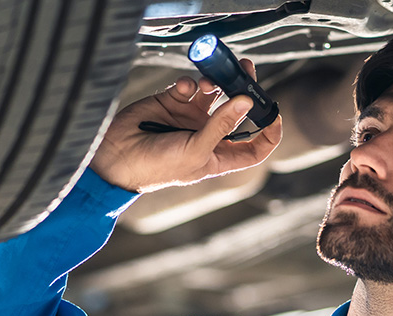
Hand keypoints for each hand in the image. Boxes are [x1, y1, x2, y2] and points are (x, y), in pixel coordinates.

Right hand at [90, 59, 282, 192]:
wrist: (118, 157)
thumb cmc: (157, 168)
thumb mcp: (196, 151)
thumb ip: (220, 126)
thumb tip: (246, 101)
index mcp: (218, 157)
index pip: (254, 147)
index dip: (269, 132)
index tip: (274, 112)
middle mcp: (208, 137)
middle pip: (237, 112)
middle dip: (244, 93)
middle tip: (246, 72)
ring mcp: (191, 119)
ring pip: (215, 93)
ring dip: (216, 83)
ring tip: (208, 81)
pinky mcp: (173, 103)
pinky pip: (190, 86)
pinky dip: (191, 83)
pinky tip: (185, 88)